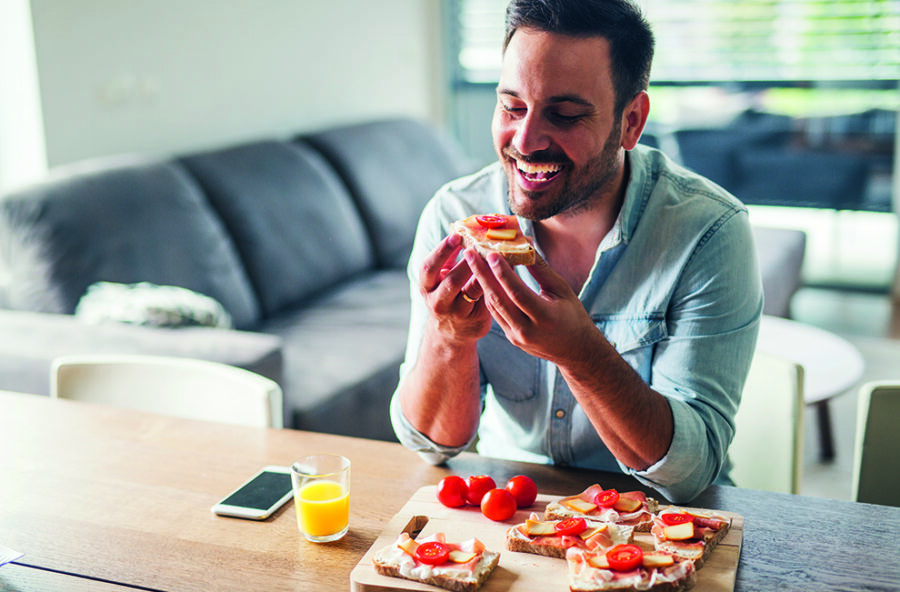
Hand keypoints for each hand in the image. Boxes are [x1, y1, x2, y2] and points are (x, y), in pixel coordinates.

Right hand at [419, 234, 492, 342]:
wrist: (452, 331)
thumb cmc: (450, 295)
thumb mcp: (443, 277)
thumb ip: (451, 259)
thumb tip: (466, 231)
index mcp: (426, 285)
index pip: (429, 267)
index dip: (442, 250)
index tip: (457, 235)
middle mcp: (436, 301)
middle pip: (450, 281)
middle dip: (466, 262)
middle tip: (480, 246)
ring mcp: (455, 313)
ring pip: (469, 292)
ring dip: (482, 273)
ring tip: (493, 256)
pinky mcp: (473, 320)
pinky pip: (485, 299)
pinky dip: (494, 282)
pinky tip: (503, 270)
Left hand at [464, 249, 597, 364]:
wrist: (575, 351)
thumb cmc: (572, 315)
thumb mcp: (561, 290)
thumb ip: (541, 269)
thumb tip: (525, 244)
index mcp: (545, 317)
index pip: (518, 292)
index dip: (503, 273)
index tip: (491, 253)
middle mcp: (527, 330)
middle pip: (499, 299)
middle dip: (482, 274)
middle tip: (469, 254)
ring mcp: (517, 336)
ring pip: (494, 306)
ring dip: (482, 283)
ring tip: (473, 262)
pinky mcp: (511, 338)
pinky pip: (496, 314)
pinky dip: (489, 294)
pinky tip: (483, 278)